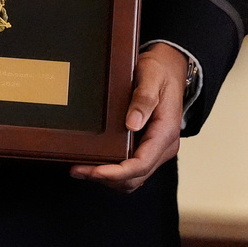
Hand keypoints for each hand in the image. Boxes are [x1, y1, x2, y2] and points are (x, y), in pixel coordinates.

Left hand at [69, 43, 186, 191]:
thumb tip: (132, 124)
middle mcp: (163, 146)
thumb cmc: (160, 71)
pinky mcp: (146, 146)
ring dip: (108, 179)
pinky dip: (113, 172)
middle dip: (106, 178)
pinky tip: (93, 163)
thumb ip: (144, 100)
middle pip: (135, 177)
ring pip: (133, 178)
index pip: (141, 164)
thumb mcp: (151, 77)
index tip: (94, 171)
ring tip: (80, 169)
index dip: (117, 172)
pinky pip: (131, 168)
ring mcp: (155, 148)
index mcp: (165, 133)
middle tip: (77, 170)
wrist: (170, 66)